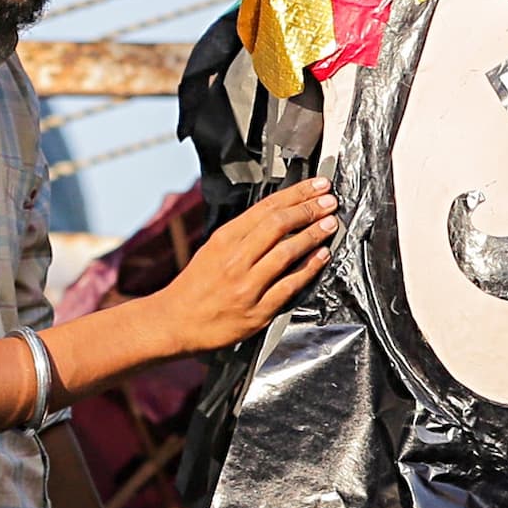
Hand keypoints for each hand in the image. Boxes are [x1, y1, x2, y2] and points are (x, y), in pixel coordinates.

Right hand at [142, 178, 338, 356]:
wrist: (176, 322)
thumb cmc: (196, 286)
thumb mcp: (213, 249)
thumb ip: (243, 234)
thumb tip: (277, 215)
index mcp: (225, 239)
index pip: (266, 208)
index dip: (296, 193)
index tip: (316, 186)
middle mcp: (236, 259)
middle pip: (279, 224)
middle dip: (309, 209)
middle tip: (329, 201)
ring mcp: (247, 285)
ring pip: (287, 252)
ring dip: (313, 234)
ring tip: (331, 223)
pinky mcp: (258, 311)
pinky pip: (289, 285)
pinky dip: (309, 268)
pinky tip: (322, 256)